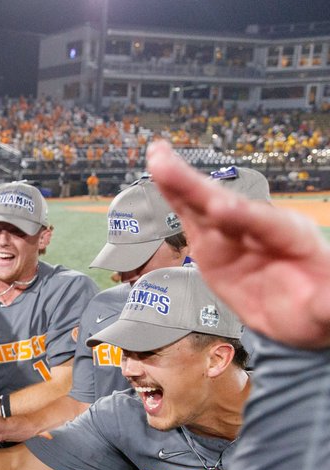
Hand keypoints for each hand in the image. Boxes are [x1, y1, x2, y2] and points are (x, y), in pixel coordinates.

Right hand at [147, 139, 329, 347]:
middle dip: (199, 188)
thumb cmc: (316, 305)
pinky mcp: (210, 242)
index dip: (243, 217)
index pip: (265, 224)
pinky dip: (173, 195)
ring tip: (157, 157)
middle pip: (227, 203)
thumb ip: (327, 303)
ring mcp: (232, 233)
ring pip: (204, 204)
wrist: (299, 312)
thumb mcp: (327, 307)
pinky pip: (190, 216)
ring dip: (179, 182)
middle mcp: (259, 227)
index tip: (220, 210)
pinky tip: (158, 172)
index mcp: (293, 238)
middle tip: (170, 166)